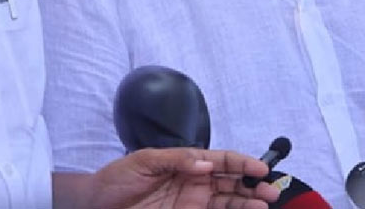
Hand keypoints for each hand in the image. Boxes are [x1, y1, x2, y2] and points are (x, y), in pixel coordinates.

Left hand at [82, 148, 279, 208]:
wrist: (93, 206)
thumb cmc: (116, 179)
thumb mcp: (144, 160)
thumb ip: (178, 160)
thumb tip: (207, 164)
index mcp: (188, 163)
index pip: (223, 160)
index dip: (244, 163)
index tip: (260, 169)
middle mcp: (196, 182)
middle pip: (233, 181)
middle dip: (254, 184)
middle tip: (271, 190)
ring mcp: (193, 202)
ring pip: (229, 201)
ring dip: (248, 201)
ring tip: (264, 203)